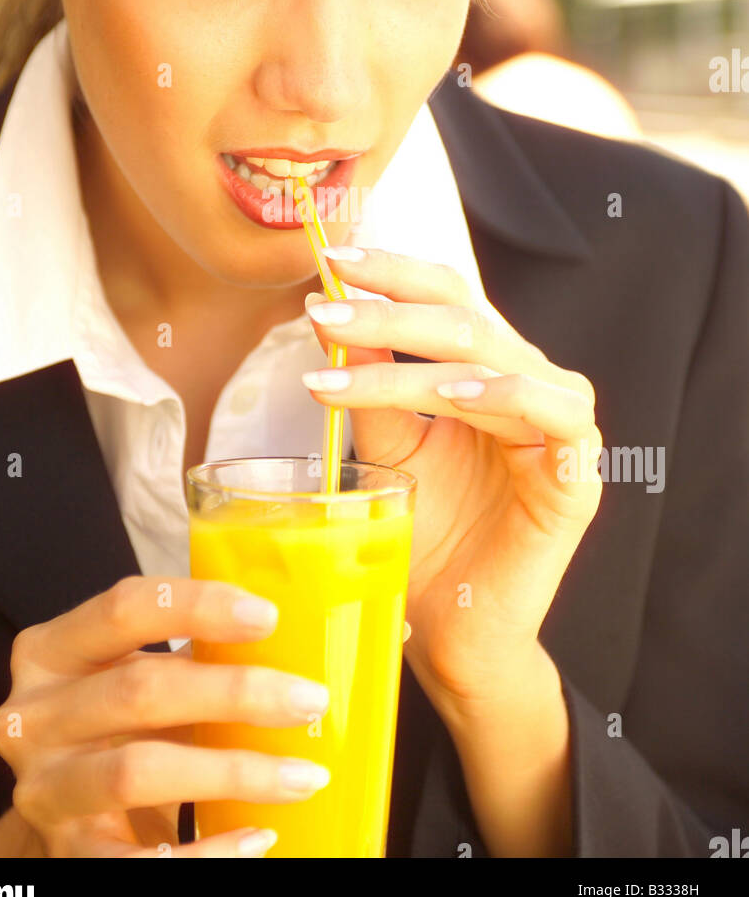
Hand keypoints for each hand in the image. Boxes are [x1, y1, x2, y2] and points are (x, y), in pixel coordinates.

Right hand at [0, 576, 329, 857]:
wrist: (68, 819)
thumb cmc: (119, 731)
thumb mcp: (136, 680)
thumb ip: (190, 657)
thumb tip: (295, 644)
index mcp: (51, 652)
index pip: (123, 609)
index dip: (196, 606)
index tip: (268, 616)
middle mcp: (34, 718)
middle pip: (141, 690)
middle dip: (236, 693)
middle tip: (310, 700)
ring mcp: (45, 789)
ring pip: (139, 771)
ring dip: (234, 772)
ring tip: (303, 775)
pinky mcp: (67, 855)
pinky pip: (139, 860)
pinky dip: (207, 854)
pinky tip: (258, 836)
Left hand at [302, 247, 602, 714]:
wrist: (450, 634)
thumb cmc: (419, 540)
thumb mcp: (387, 451)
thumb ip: (372, 389)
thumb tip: (330, 318)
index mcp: (487, 372)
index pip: (446, 297)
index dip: (392, 273)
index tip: (327, 261)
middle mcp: (528, 385)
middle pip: (463, 316)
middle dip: (384, 307)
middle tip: (320, 307)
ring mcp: (559, 427)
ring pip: (489, 358)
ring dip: (408, 351)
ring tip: (343, 349)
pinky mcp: (577, 475)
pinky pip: (555, 412)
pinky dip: (504, 392)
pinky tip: (452, 391)